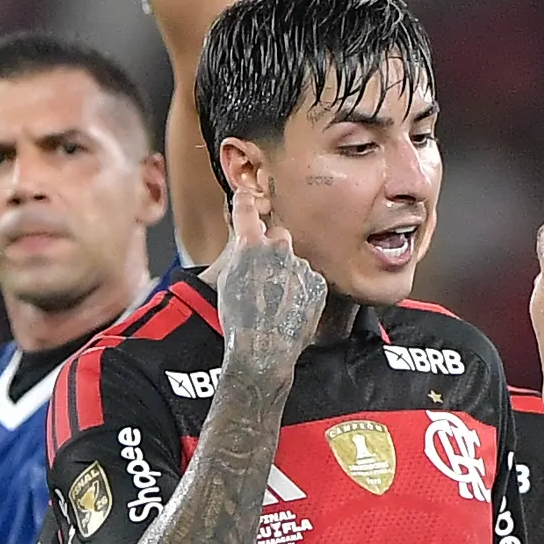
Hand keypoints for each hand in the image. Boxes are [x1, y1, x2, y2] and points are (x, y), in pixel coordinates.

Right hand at [210, 182, 324, 381]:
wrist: (264, 347)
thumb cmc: (238, 319)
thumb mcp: (227, 281)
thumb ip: (240, 256)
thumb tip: (247, 244)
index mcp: (249, 245)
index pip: (246, 209)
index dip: (245, 202)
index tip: (246, 196)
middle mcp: (278, 249)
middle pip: (279, 236)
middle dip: (274, 248)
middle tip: (266, 272)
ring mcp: (300, 265)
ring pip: (296, 261)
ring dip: (289, 272)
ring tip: (278, 299)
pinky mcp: (317, 283)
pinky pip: (309, 279)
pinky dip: (302, 288)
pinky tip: (291, 307)